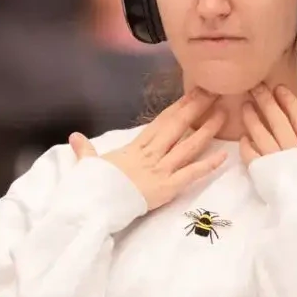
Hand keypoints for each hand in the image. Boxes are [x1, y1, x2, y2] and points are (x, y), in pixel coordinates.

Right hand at [69, 89, 227, 210]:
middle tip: (215, 92)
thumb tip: (73, 136)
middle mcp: (150, 154)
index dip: (178, 107)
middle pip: (177, 127)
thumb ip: (85, 150)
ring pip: (188, 146)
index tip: (193, 93)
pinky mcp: (167, 188)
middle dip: (196, 108)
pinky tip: (223, 156)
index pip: (160, 122)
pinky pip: (190, 174)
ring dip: (206, 130)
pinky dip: (207, 166)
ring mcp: (160, 170)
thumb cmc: (93, 186)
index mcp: (134, 147)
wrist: (95, 204)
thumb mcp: (89, 164)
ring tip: (223, 115)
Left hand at [239, 84, 296, 164]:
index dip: (290, 102)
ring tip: (246, 106)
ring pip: (262, 136)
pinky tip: (243, 138)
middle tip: (256, 88)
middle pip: (279, 122)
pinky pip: (251, 156)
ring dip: (252, 119)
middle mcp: (294, 152)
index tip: (280, 88)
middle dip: (267, 103)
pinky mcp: (262, 174)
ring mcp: (277, 163)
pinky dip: (246, 146)